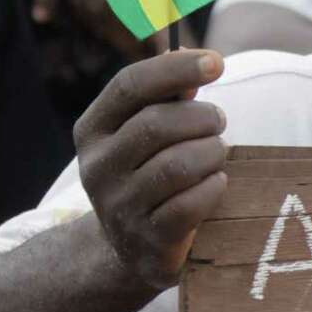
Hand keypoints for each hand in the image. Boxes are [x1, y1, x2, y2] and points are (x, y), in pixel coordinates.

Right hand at [74, 49, 227, 293]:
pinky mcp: (149, 239)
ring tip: (217, 153)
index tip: (216, 61)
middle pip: (156, 124)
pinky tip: (216, 183)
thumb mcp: (144, 137)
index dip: (175, 69)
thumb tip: (195, 59)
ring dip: (211, 153)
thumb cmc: (148, 177)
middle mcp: (98, 168)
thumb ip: (167, 100)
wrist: (130, 251)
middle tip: (219, 121)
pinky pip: (190, 203)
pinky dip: (213, 188)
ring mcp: (120, 206)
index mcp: (92, 131)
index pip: (130, 85)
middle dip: (201, 118)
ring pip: (177, 165)